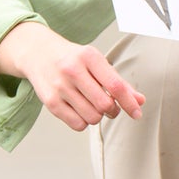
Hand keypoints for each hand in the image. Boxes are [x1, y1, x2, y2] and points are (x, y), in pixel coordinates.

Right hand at [0, 21, 143, 132]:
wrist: (38, 53)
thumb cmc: (73, 59)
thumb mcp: (96, 63)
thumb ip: (119, 82)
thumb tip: (140, 101)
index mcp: (89, 57)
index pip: (115, 85)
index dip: (129, 102)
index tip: (137, 113)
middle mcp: (72, 70)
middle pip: (104, 104)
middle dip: (112, 110)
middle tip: (109, 106)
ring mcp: (59, 86)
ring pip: (92, 117)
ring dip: (98, 117)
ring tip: (92, 106)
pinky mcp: (50, 101)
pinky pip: (77, 124)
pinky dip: (84, 122)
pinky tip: (80, 110)